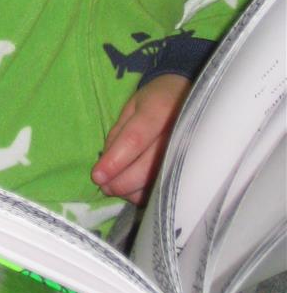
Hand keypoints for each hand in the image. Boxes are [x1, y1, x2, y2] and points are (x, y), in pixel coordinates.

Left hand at [91, 74, 189, 203]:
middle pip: (147, 167)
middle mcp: (179, 133)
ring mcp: (191, 153)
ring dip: (132, 191)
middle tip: (103, 186)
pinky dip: (147, 193)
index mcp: (160, 109)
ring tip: (115, 188)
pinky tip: (134, 189)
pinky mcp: (195, 169)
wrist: (194, 98)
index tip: (97, 176)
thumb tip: (105, 164)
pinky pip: (169, 189)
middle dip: (121, 182)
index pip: (134, 139)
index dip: (114, 161)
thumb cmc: (158, 101)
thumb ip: (118, 133)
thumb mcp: (134, 106)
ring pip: (158, 183)